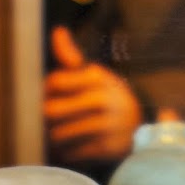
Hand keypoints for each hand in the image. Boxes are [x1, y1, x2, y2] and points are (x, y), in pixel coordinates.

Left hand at [45, 27, 141, 163]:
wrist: (139, 127)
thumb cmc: (106, 98)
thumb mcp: (93, 74)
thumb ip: (71, 56)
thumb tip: (57, 31)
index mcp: (97, 76)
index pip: (54, 82)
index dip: (45, 91)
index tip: (49, 96)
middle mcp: (102, 99)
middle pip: (51, 111)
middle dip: (44, 117)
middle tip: (46, 120)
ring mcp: (106, 124)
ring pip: (58, 134)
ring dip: (54, 137)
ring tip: (58, 134)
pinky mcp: (107, 147)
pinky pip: (71, 152)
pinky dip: (67, 152)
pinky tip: (72, 146)